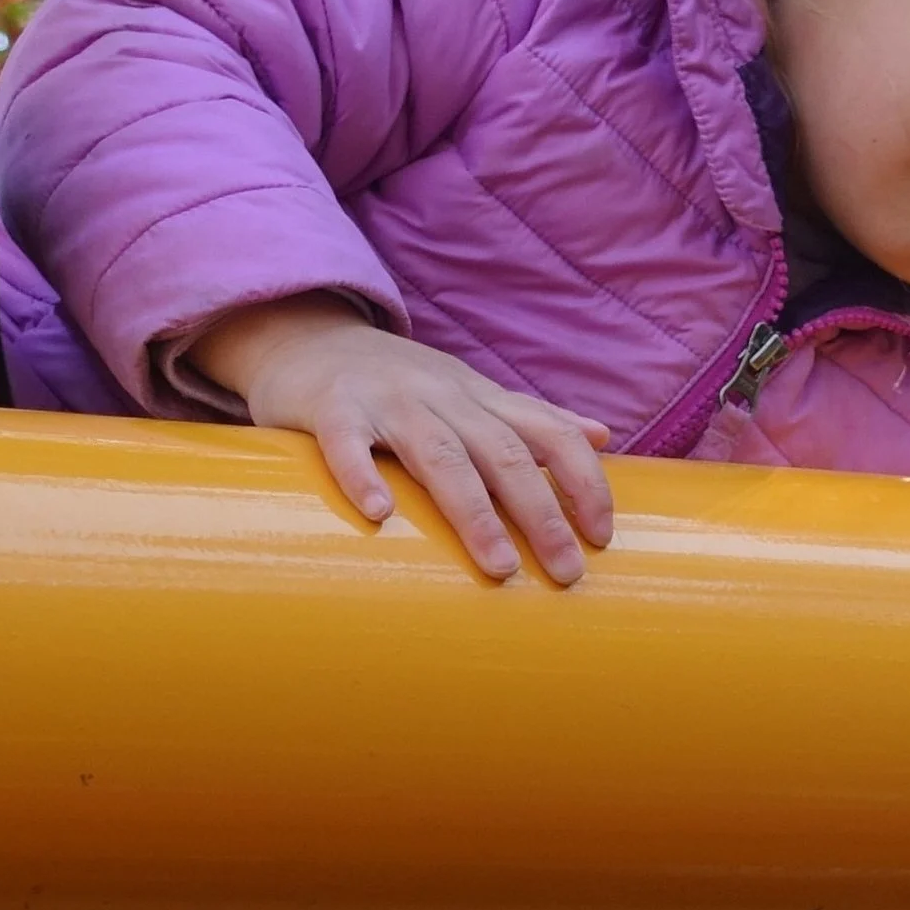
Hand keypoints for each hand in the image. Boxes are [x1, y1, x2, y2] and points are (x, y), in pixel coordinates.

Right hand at [185, 295, 613, 585]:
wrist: (307, 336)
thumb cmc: (398, 383)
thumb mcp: (471, 392)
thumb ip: (531, 417)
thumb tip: (601, 435)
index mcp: (481, 398)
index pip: (550, 434)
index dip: (584, 481)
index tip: (602, 537)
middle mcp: (442, 396)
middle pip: (502, 453)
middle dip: (542, 513)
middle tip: (566, 573)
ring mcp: (387, 400)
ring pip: (439, 454)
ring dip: (473, 511)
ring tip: (499, 566)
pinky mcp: (331, 409)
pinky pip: (347, 442)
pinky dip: (362, 476)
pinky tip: (379, 516)